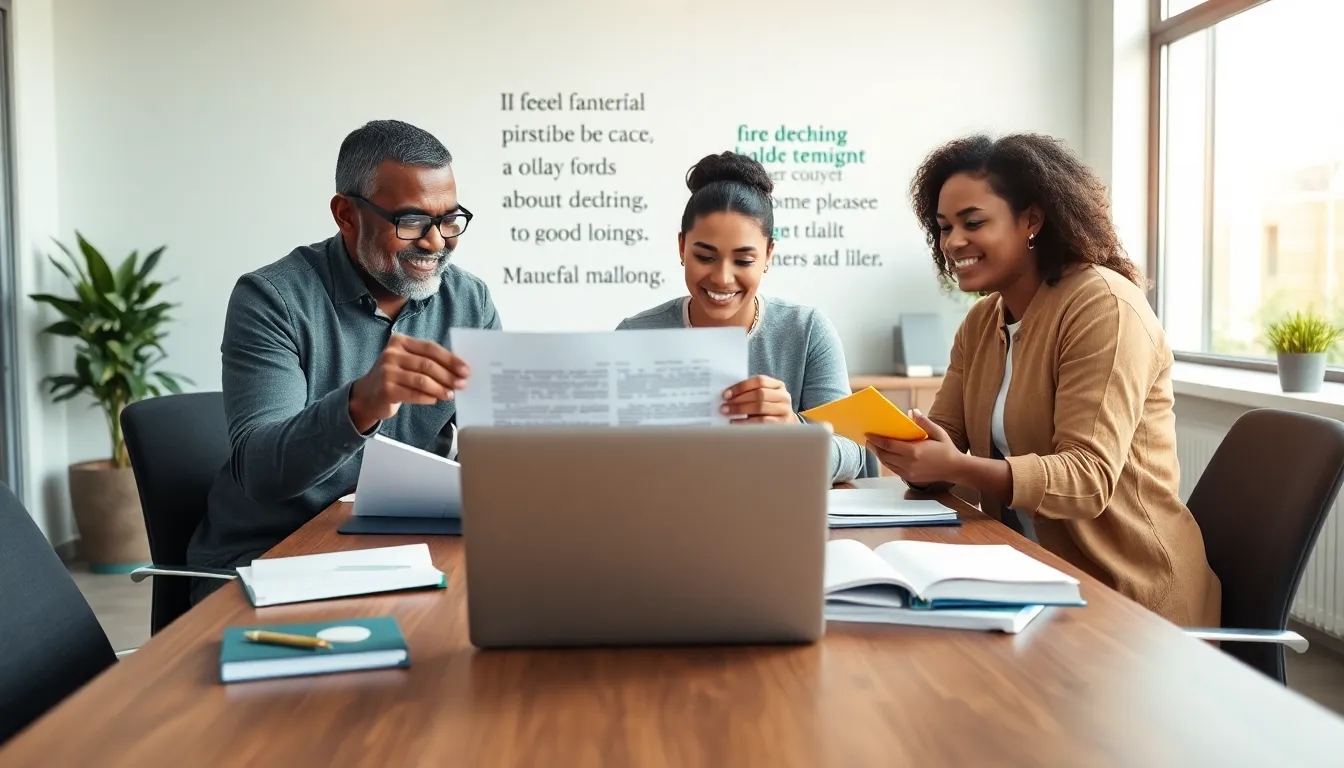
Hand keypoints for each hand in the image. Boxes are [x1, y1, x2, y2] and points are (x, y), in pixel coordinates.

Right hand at [349, 334, 469, 431]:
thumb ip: (427, 361)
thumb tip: (457, 371)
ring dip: (440, 388)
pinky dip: (427, 397)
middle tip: (462, 384)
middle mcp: (391, 354)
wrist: (367, 395)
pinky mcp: (386, 389)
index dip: (450, 359)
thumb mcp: (407, 362)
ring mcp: (387, 372)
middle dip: (448, 375)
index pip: (430, 348)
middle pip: (427, 364)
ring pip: (421, 380)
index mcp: (400, 341)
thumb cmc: (395, 377)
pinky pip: (413, 394)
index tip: (466, 370)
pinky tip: (435, 399)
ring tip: (451, 394)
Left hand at [720, 375, 798, 423]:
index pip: (759, 381)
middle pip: (759, 394)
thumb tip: (727, 395)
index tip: (726, 394)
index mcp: (778, 385)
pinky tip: (735, 422)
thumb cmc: (769, 409)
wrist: (786, 424)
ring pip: (760, 407)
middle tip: (724, 405)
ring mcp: (784, 410)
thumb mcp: (763, 398)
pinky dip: (746, 421)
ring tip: (727, 412)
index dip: (741, 386)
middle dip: (739, 399)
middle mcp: (784, 396)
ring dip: (740, 409)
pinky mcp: (781, 424)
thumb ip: (750, 393)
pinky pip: (761, 421)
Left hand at [866, 410, 962, 485]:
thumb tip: (912, 411)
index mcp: (915, 451)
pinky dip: (886, 461)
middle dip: (874, 447)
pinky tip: (884, 454)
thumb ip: (924, 422)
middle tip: (867, 439)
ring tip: (873, 446)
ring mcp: (909, 472)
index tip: (868, 434)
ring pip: (887, 463)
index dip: (876, 440)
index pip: (889, 445)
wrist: (954, 469)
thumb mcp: (938, 432)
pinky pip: (893, 469)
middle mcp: (909, 463)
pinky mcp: (909, 477)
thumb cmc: (946, 449)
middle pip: (885, 455)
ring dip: (878, 454)